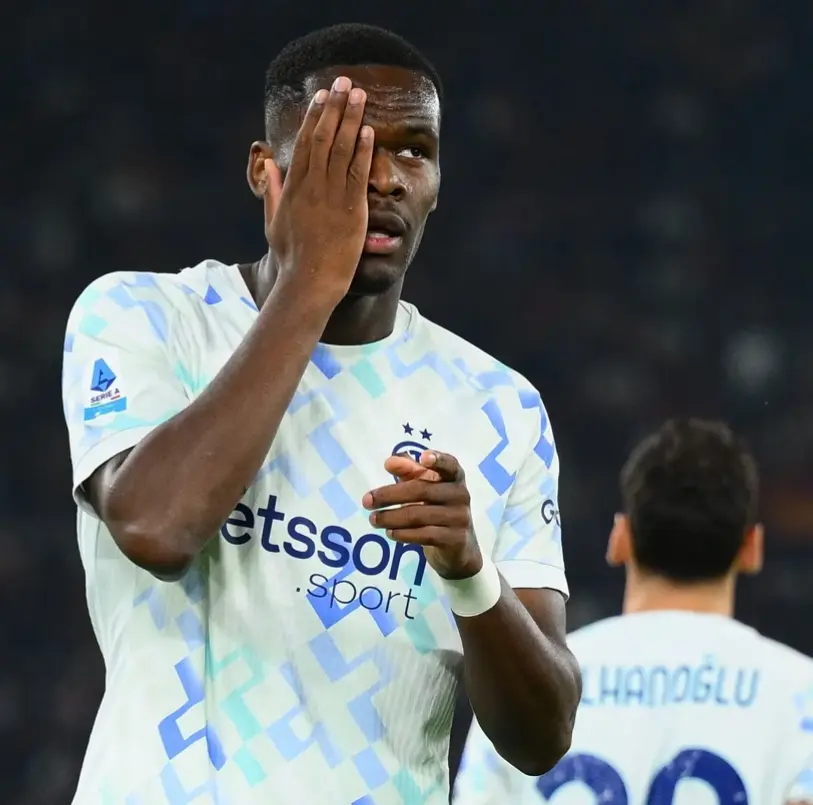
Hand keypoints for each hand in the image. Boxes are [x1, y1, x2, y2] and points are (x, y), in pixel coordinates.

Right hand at [264, 76, 373, 300]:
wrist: (310, 280)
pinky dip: (364, 150)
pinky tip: (369, 130)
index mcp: (293, 187)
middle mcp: (312, 185)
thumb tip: (268, 166)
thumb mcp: (274, 222)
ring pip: (342, 148)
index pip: (305, 142)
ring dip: (352, 118)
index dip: (315, 116)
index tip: (322, 96)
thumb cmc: (293, 257)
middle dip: (335, 106)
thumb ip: (272, 191)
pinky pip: (358, 172)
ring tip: (360, 94)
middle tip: (345, 82)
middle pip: (324, 136)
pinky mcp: (351, 208)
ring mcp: (332, 195)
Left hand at [362, 451, 483, 579]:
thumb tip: (389, 462)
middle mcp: (460, 494)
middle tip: (366, 501)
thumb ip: (409, 471)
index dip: (438, 459)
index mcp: (454, 477)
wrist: (459, 546)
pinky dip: (403, 534)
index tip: (423, 458)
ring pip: (418, 515)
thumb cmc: (437, 508)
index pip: (449, 464)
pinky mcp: (455, 539)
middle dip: (389, 495)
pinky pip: (424, 535)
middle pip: (421, 490)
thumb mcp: (425, 486)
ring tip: (373, 520)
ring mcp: (460, 517)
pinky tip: (390, 533)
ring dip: (390, 518)